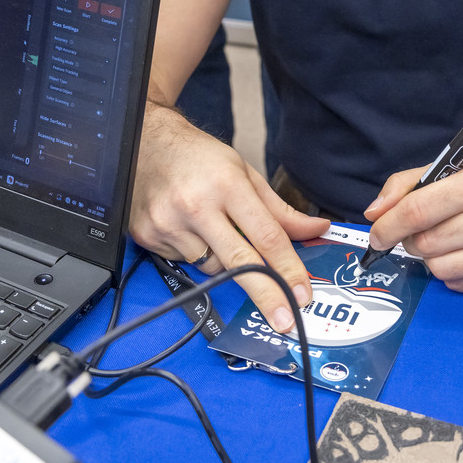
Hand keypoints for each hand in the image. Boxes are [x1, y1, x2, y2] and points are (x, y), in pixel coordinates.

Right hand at [130, 102, 329, 329]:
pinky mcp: (148, 235)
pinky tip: (188, 227)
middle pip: (240, 262)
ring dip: (223, 260)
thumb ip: (280, 209)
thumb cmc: (200, 157)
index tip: (303, 293)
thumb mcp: (245, 172)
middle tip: (285, 321)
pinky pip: (185, 263)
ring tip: (212, 226)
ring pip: (211, 267)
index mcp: (227, 184)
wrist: (147, 142)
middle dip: (267, 295)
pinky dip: (196, 253)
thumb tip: (315, 230)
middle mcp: (196, 205)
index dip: (288, 267)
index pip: (266, 235)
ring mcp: (168, 223)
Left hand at [364, 146, 462, 291]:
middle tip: (418, 228)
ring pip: (440, 269)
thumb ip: (409, 183)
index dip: (388, 226)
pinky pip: (460, 284)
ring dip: (431, 256)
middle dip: (411, 238)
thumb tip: (375, 212)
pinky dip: (451, 270)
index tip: (377, 233)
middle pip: (426, 243)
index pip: (418, 211)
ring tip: (444, 237)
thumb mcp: (456, 162)